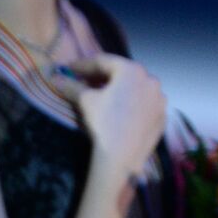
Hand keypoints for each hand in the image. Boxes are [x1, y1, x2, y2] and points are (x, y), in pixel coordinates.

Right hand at [49, 54, 164, 179]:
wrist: (123, 155)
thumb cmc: (104, 121)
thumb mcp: (85, 100)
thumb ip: (71, 85)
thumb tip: (55, 78)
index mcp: (132, 71)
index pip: (104, 62)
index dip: (83, 65)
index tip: (69, 69)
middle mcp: (151, 80)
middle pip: (122, 73)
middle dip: (101, 76)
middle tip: (84, 81)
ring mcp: (160, 99)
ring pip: (135, 88)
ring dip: (118, 89)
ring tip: (101, 95)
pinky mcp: (162, 115)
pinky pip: (144, 104)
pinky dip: (132, 103)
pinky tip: (120, 111)